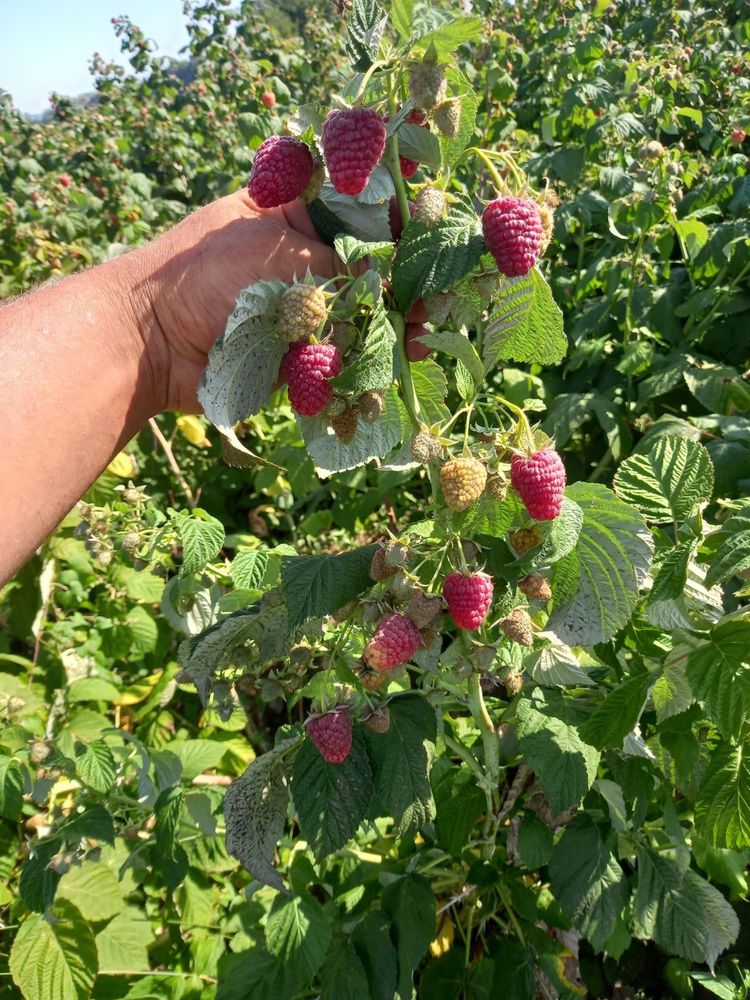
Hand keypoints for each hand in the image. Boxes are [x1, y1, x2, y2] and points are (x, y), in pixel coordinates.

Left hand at [141, 190, 430, 412]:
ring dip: (396, 320)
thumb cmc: (202, 276)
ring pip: (362, 311)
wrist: (152, 344)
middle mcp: (300, 257)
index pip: (355, 208)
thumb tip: (386, 279)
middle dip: (403, 279)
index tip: (433, 230)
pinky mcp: (298, 351)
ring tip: (427, 327)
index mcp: (290, 214)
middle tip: (436, 291)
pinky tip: (405, 353)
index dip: (395, 220)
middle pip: (368, 265)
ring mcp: (301, 307)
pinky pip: (343, 351)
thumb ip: (334, 263)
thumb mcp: (273, 250)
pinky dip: (372, 356)